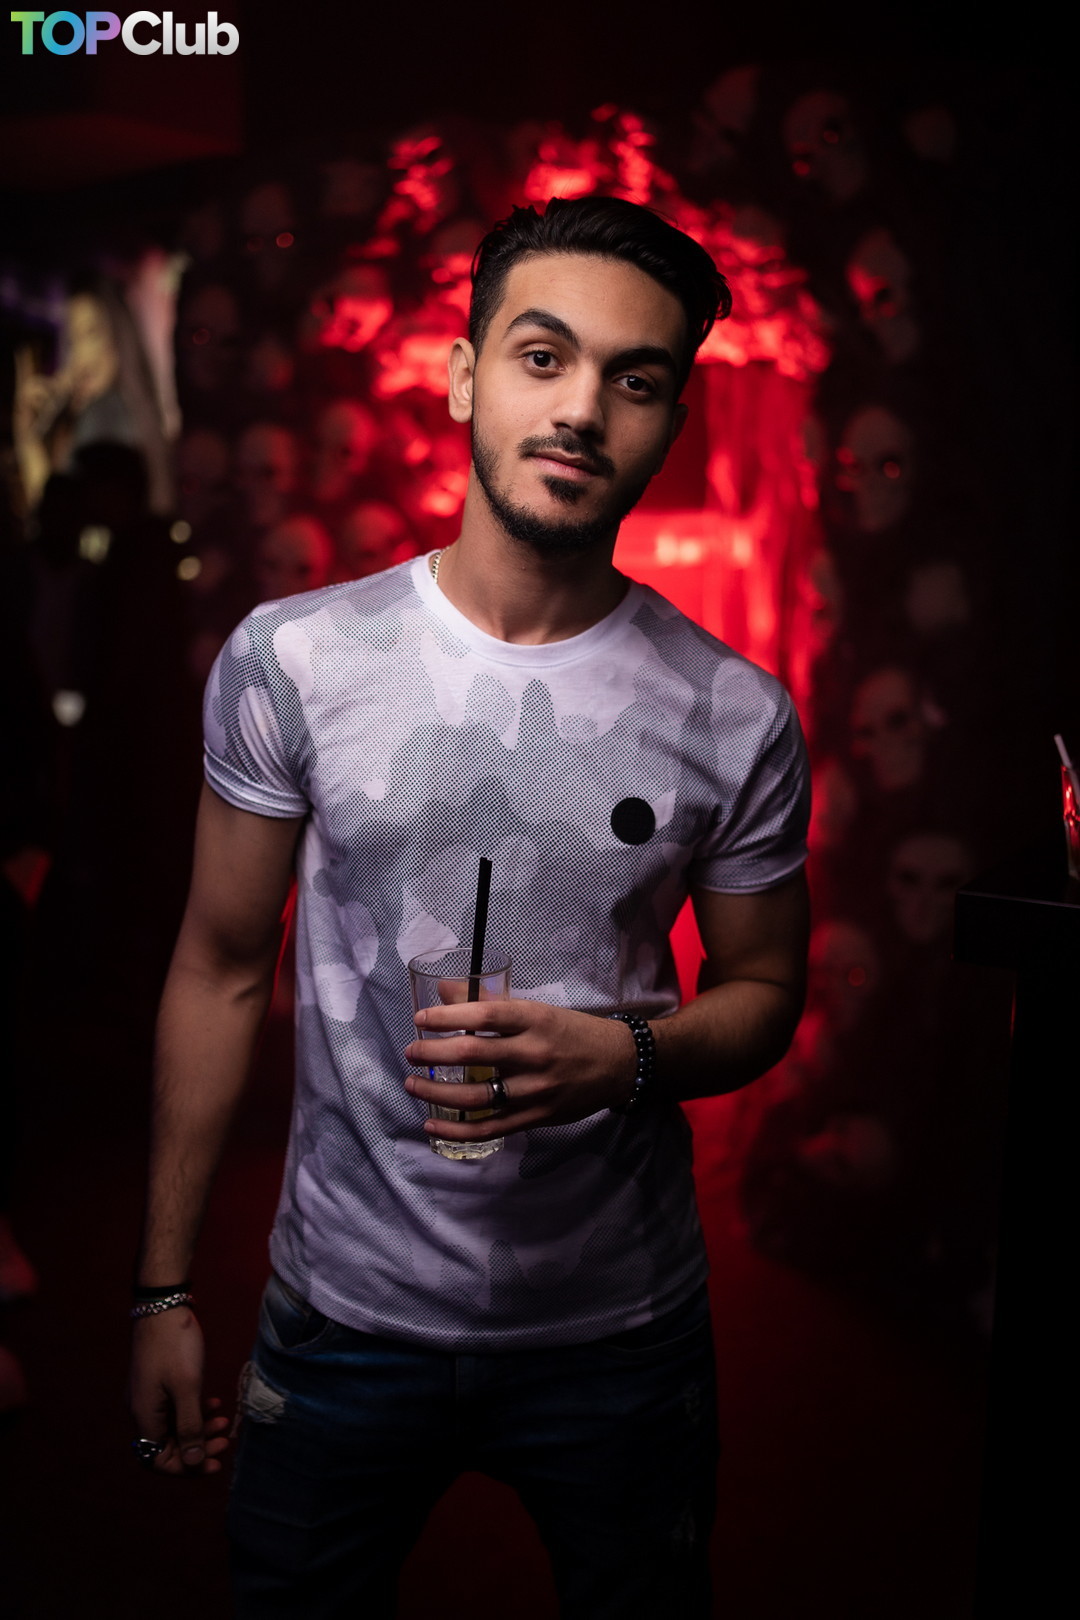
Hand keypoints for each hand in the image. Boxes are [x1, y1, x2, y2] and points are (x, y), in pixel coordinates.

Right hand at [129, 1309, 229, 1475]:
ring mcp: (150, 1395)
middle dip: (198, 1448)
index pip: (158, 1461)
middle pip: (168, 1445)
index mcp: (145, 1416)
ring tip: (224, 1421)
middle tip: (226, 1442)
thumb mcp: (187, 1388)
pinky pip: (176, 1407)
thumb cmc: (175, 1346)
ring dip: (200, 1428)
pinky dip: (195, 1410)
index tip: (214, 1463)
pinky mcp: (159, 1381)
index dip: (185, 1468)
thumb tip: (191, 1463)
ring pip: (175, 1426)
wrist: (163, 1305)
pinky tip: (214, 1403)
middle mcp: (143, 1410)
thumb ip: (189, 1427)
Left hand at [404, 1000, 637, 1141]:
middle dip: (433, 1053)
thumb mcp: (537, 1010)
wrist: (619, 1064)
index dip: (447, 1017)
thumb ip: (490, 1004)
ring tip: (413, 1084)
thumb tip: (443, 991)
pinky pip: (490, 1127)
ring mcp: (535, 1089)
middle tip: (411, 1051)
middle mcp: (534, 1053)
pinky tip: (432, 1125)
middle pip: (473, 1054)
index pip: (484, 1015)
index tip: (420, 1020)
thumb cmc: (572, 1032)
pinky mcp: (536, 1117)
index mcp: (534, 1020)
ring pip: (476, 1095)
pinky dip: (457, 1130)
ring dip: (436, 1092)